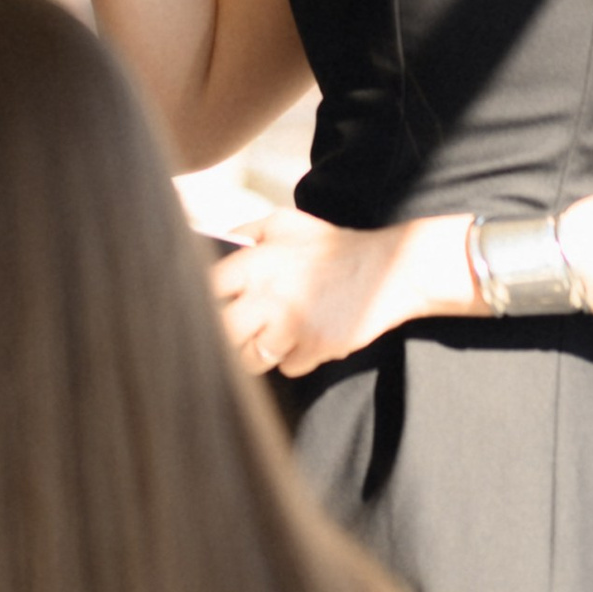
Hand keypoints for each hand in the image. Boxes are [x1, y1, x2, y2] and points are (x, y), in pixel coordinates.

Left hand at [212, 209, 466, 375]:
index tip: (209, 307)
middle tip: (242, 329)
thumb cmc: (331, 246)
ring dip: (260, 350)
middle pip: (222, 333)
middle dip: (229, 334)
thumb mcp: (285, 224)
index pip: (206, 291)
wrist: (389, 270)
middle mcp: (268, 295)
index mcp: (255, 262)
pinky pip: (287, 367)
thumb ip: (245, 233)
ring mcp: (291, 326)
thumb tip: (211, 245)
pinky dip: (294, 358)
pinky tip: (308, 336)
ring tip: (279, 331)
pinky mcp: (315, 349)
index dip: (203, 302)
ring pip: (251, 358)